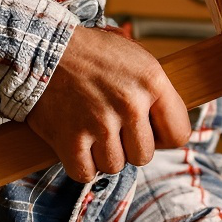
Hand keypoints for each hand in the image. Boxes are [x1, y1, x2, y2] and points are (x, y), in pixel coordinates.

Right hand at [27, 26, 190, 181]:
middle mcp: (128, 103)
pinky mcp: (70, 139)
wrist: (42, 47)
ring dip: (103, 155)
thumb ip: (158, 95)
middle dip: (130, 147)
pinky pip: (85, 173)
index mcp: (152, 81)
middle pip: (144, 156)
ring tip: (92, 130)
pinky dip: (81, 165)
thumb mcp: (137, 60)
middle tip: (114, 128)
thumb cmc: (92, 55)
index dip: (164, 137)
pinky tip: (78, 144)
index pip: (179, 134)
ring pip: (115, 166)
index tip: (150, 132)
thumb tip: (171, 131)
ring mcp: (99, 122)